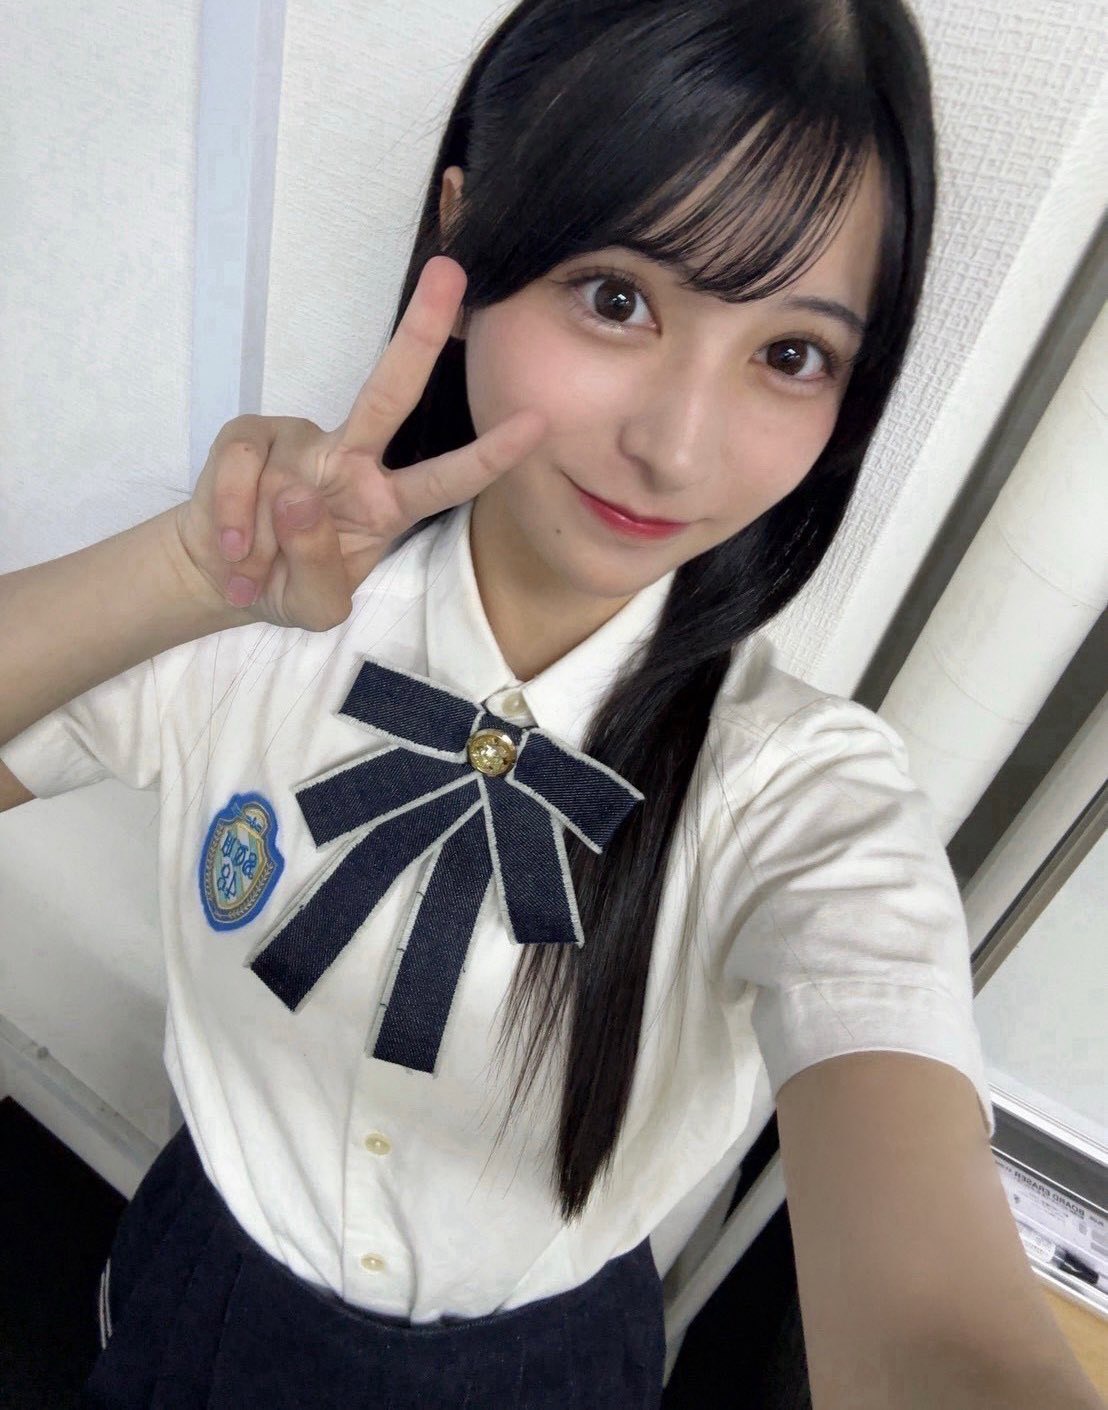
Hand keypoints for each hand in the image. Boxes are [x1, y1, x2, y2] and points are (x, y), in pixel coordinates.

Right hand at [175, 256, 545, 630]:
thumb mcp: (315, 608)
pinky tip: (233, 552)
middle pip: (392, 391)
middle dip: (420, 331)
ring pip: (293, 455)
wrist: (221, 580)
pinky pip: (245, 470)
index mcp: (388, 504)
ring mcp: (302, 444)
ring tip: (252, 571)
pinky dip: (233, 519)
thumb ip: (319, 570)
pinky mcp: (250, 438)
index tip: (538, 421)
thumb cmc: (284, 587)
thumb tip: (302, 498)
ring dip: (269, 535)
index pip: (447, 480)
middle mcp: (354, 462)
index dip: (490, 454)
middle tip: (450, 273)